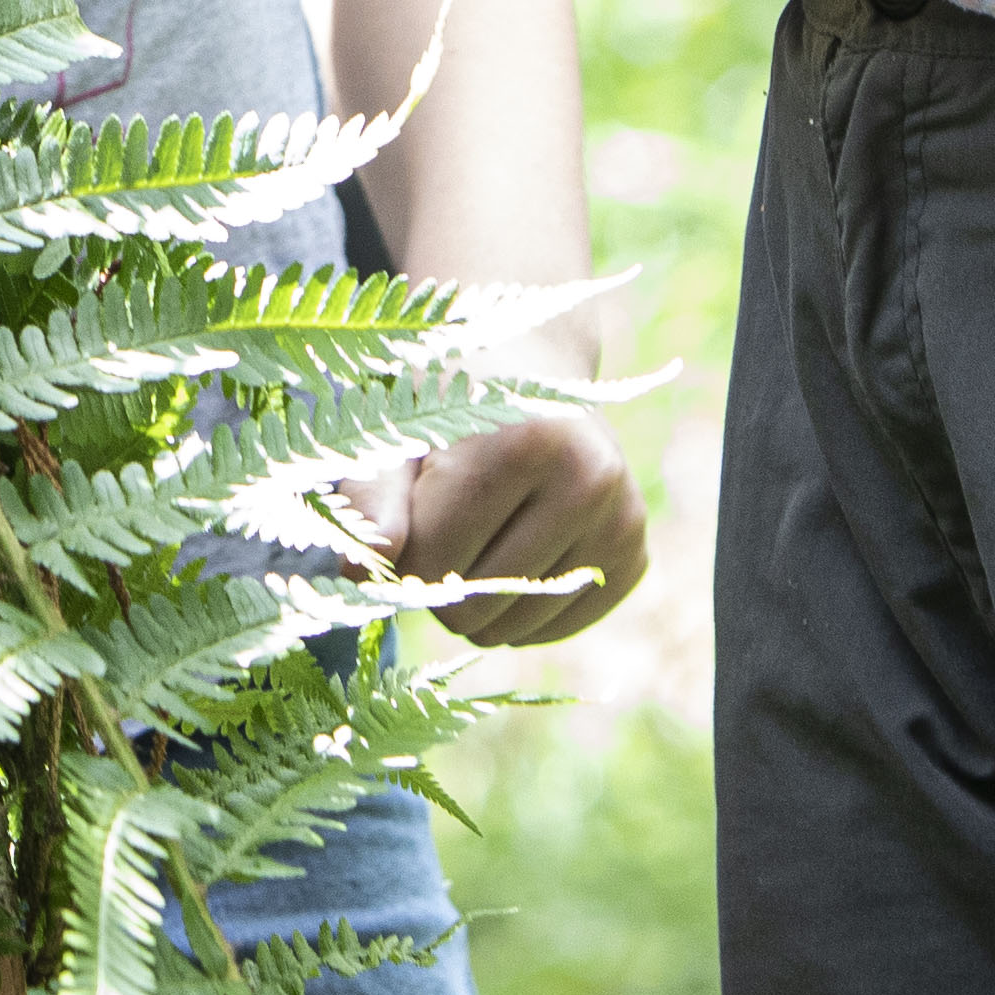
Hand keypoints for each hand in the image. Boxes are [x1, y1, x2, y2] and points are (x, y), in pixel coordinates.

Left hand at [369, 409, 647, 648]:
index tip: (401, 515)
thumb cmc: (443, 400)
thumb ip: (368, 501)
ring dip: (477, 601)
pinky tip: (515, 549)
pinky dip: (520, 610)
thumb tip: (358, 577)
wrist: (524, 365)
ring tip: (474, 534)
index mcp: (526, 441)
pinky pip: (554, 629)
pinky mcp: (636, 555)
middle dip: (439, 583)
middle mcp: (590, 479)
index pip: (431, 566)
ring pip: (514, 629)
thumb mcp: (392, 432)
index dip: (398, 558)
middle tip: (439, 525)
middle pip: (474, 607)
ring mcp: (622, 520)